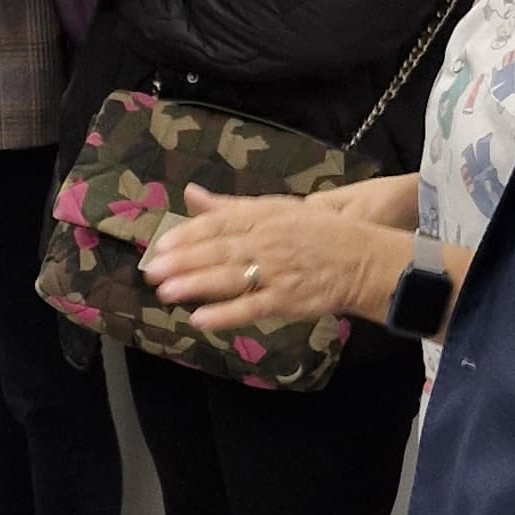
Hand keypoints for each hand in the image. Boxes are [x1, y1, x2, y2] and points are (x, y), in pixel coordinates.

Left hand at [147, 182, 403, 330]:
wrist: (362, 259)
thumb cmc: (316, 233)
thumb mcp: (274, 209)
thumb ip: (230, 207)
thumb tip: (191, 194)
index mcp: (263, 216)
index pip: (218, 224)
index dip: (187, 235)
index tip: (159, 246)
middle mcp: (267, 241)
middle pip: (219, 251)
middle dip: (183, 262)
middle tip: (151, 272)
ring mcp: (278, 271)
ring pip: (231, 278)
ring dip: (196, 285)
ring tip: (166, 292)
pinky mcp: (288, 300)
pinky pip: (252, 307)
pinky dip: (226, 314)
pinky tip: (200, 319)